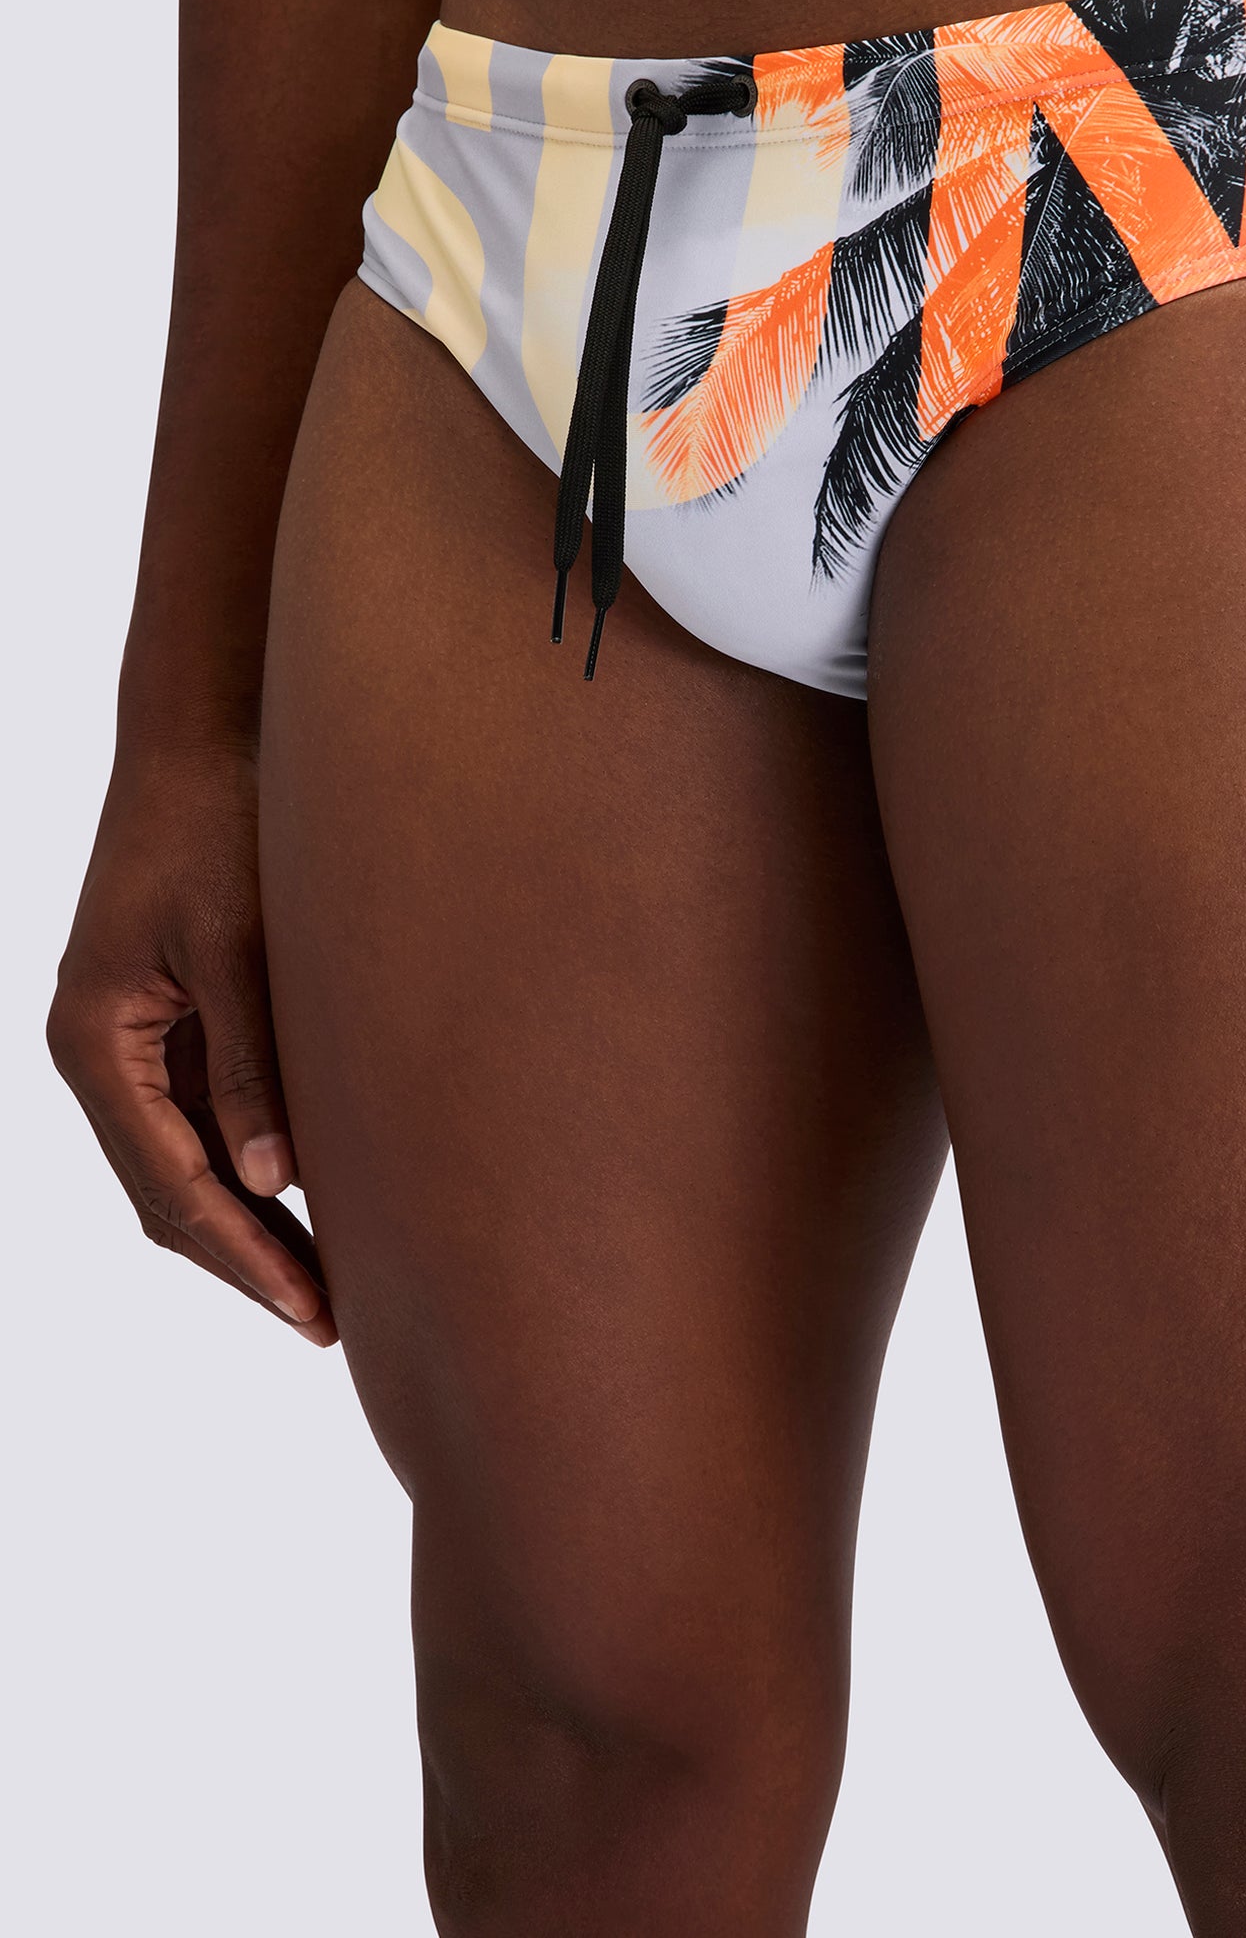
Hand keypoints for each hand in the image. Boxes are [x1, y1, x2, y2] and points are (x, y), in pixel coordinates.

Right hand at [48, 737, 335, 1344]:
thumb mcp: (238, 946)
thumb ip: (252, 1065)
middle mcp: (100, 1055)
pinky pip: (204, 1118)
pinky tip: (319, 1194)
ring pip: (185, 1165)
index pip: (172, 1186)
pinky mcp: (169, 1023)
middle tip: (331, 1320)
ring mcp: (130, 1043)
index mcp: (96, 1043)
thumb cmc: (216, 827)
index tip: (313, 1310)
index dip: (246, 1256)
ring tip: (332, 1281)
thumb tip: (274, 1180)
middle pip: (168, 1195)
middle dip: (247, 1260)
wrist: (201, 740)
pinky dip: (254, 1163)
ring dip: (251, 1222)